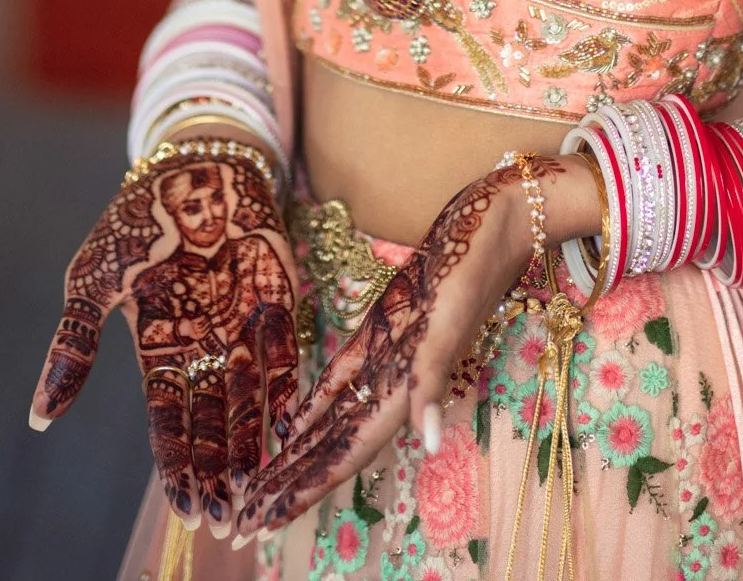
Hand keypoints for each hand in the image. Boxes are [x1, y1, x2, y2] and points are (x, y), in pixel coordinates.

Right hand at [31, 147, 298, 537]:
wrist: (190, 161)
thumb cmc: (134, 220)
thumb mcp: (91, 280)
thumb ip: (73, 346)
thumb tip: (38, 419)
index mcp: (158, 348)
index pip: (169, 421)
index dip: (178, 467)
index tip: (188, 510)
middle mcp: (204, 346)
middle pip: (213, 422)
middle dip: (219, 472)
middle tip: (229, 520)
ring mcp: (242, 322)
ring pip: (251, 397)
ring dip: (253, 445)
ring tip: (260, 492)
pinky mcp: (278, 294)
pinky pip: (286, 349)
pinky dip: (288, 385)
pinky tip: (292, 424)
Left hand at [233, 159, 556, 543]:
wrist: (497, 219)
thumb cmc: (474, 265)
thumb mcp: (452, 319)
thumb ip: (436, 378)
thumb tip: (429, 444)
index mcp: (405, 387)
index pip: (347, 453)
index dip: (308, 489)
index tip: (267, 523)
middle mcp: (393, 380)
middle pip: (333, 446)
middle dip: (292, 484)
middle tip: (245, 523)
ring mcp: (388, 354)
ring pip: (335, 417)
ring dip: (300, 452)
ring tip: (262, 484)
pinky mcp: (385, 326)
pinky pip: (345, 376)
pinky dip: (318, 401)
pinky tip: (293, 422)